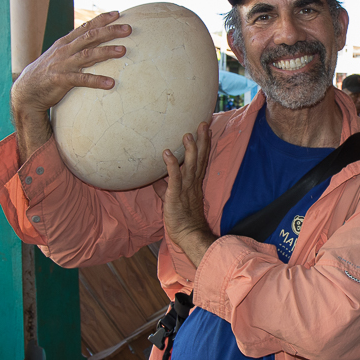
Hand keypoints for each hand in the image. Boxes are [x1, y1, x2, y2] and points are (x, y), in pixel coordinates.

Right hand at [12, 11, 130, 115]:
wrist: (27, 89)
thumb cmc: (49, 72)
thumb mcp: (61, 55)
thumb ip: (76, 47)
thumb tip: (95, 41)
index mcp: (66, 43)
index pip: (86, 27)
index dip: (101, 19)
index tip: (118, 13)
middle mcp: (65, 50)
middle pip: (90, 37)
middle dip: (110, 31)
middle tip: (128, 28)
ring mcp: (63, 64)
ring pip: (88, 55)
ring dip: (106, 52)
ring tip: (123, 51)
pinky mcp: (61, 80)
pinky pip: (82, 79)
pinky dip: (96, 81)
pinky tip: (110, 83)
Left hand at [153, 122, 216, 267]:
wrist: (188, 235)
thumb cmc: (181, 218)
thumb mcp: (172, 198)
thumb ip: (165, 185)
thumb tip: (154, 177)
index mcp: (194, 183)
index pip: (201, 160)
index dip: (203, 144)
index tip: (205, 129)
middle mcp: (193, 183)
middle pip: (200, 159)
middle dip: (202, 141)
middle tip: (203, 124)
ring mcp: (185, 189)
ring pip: (190, 166)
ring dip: (189, 150)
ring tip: (187, 134)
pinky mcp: (175, 197)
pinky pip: (174, 179)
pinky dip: (171, 166)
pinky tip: (166, 154)